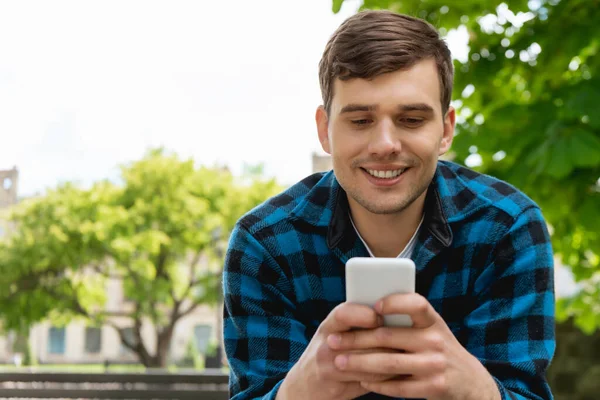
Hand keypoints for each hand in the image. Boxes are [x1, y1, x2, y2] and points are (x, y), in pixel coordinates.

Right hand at [277, 302, 395, 399]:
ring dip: (392, 360)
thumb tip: (396, 318)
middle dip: (388, 340)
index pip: (344, 313)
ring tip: (406, 357)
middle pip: (363, 339)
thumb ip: (358, 327)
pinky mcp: (335, 383)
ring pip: (370, 360)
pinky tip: (396, 374)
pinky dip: (386, 377)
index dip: (364, 314)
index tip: (380, 317)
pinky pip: (369, 379)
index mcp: (330, 324)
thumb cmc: (329, 355)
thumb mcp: (336, 335)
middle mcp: (326, 342)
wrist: (305, 386)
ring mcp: (329, 363)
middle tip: (406, 340)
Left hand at [328, 293, 501, 399]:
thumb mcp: (430, 329)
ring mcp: (435, 365)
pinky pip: (398, 387)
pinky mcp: (434, 387)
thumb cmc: (438, 348)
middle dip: (355, 339)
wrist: (469, 381)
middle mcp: (435, 340)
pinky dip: (377, 384)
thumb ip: (406, 321)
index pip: (417, 304)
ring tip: (339, 362)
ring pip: (388, 363)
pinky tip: (362, 381)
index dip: (395, 303)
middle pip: (388, 337)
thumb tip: (365, 309)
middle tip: (331, 341)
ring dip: (359, 363)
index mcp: (433, 321)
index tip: (374, 306)